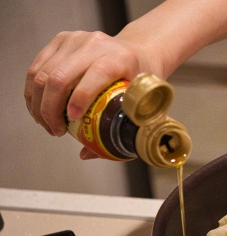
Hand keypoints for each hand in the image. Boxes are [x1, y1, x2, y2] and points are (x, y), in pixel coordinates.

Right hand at [24, 31, 159, 138]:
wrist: (138, 52)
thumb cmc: (141, 83)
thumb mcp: (141, 104)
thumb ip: (120, 130)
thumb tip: (86, 154)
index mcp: (121, 59)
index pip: (96, 75)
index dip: (79, 100)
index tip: (71, 122)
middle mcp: (96, 45)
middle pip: (60, 77)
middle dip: (51, 109)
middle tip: (56, 131)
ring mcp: (75, 40)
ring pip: (43, 73)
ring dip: (39, 104)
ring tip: (48, 124)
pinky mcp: (60, 40)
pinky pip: (37, 68)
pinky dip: (34, 92)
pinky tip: (40, 110)